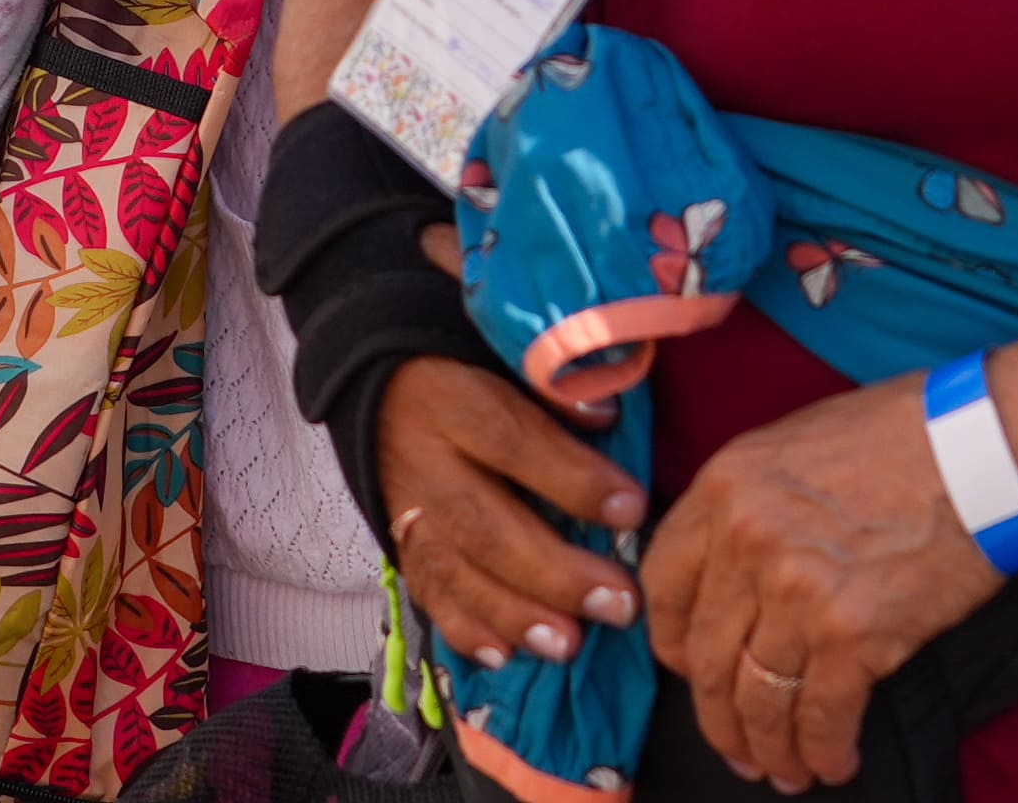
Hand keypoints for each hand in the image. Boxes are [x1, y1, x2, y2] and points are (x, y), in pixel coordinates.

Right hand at [373, 355, 645, 670]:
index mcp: (455, 404)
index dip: (572, 478)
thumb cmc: (473, 380)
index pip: (513, 440)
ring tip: (569, 644)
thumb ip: (556, 391)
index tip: (632, 509)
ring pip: (455, 572)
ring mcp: (407, 514)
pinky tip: (504, 655)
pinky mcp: (400, 549)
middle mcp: (425, 464)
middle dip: (555, 572)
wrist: (385, 395)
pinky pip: (428, 594)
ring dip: (515, 614)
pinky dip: (465, 629)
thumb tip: (608, 416)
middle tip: (618, 603)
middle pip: (485, 524)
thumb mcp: (507, 363)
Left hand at [648, 367, 1003, 791]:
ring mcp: (797, 592)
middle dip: (718, 718)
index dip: (674, 643)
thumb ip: (747, 505)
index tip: (693, 670)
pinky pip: (819, 714)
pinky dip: (822, 750)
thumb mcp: (791, 446)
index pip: (664, 587)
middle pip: (707, 658)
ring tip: (783, 769)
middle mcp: (747, 542)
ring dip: (768, 748)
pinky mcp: (854, 634)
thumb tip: (729, 574)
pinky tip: (832, 762)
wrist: (982, 450)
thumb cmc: (901, 437)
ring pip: (758, 698)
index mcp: (724, 488)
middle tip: (735, 746)